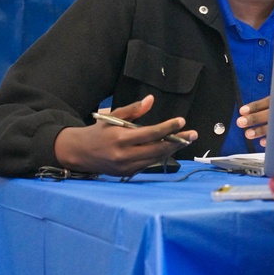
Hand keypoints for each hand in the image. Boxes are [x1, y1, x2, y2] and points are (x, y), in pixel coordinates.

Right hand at [54, 95, 197, 175]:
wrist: (80, 153)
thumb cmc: (99, 132)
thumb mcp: (113, 116)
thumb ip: (133, 110)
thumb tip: (150, 100)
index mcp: (120, 139)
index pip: (150, 134)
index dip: (168, 128)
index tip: (181, 121)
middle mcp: (124, 156)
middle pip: (158, 150)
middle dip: (178, 142)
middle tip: (193, 134)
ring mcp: (127, 167)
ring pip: (156, 159)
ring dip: (172, 149)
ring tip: (185, 140)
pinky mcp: (128, 174)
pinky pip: (148, 164)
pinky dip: (160, 156)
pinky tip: (169, 148)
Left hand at [237, 96, 268, 146]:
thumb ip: (267, 103)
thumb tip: (246, 110)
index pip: (265, 103)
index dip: (253, 107)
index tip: (242, 111)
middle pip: (268, 114)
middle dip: (253, 119)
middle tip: (240, 122)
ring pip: (273, 127)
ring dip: (259, 131)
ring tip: (248, 134)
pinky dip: (270, 140)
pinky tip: (262, 142)